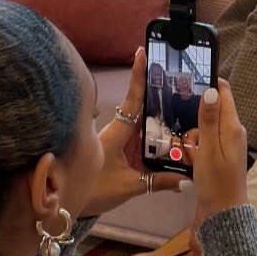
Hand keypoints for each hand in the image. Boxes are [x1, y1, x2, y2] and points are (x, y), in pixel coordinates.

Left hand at [83, 48, 181, 217]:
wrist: (70, 202)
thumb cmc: (93, 190)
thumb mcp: (129, 186)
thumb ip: (159, 181)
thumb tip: (186, 180)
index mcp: (119, 132)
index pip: (133, 99)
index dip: (138, 76)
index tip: (142, 52)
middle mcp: (119, 130)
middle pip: (143, 106)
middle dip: (159, 92)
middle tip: (177, 77)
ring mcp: (119, 140)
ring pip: (144, 122)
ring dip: (161, 116)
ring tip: (183, 107)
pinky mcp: (120, 150)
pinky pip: (141, 138)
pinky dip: (156, 136)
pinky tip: (172, 140)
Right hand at [190, 79, 247, 220]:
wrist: (223, 214)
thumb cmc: (216, 183)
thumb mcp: (209, 149)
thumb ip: (209, 120)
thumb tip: (211, 90)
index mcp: (233, 127)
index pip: (224, 92)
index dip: (208, 82)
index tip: (188, 77)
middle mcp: (233, 132)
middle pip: (213, 108)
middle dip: (195, 111)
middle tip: (180, 120)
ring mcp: (228, 144)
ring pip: (206, 125)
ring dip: (193, 130)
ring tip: (185, 145)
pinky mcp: (220, 156)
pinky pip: (205, 141)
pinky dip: (195, 143)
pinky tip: (187, 154)